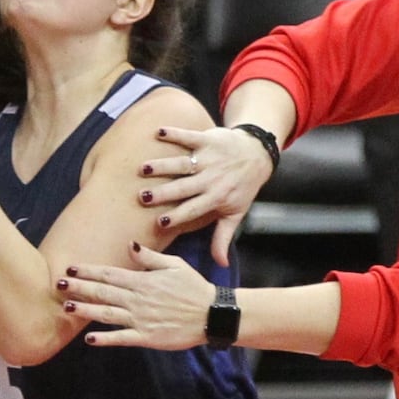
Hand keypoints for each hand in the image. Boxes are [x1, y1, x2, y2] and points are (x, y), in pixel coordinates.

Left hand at [58, 242, 213, 350]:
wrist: (211, 314)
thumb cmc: (194, 287)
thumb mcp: (175, 265)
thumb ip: (150, 257)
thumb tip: (130, 245)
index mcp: (143, 280)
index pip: (110, 274)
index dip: (89, 270)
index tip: (71, 267)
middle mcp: (138, 299)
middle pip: (103, 292)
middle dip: (79, 288)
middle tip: (57, 284)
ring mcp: (141, 319)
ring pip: (107, 314)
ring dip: (86, 310)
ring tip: (66, 307)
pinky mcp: (147, 337)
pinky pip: (122, 338)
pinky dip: (105, 339)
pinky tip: (89, 338)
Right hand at [138, 125, 273, 265]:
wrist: (257, 154)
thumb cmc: (242, 187)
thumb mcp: (235, 214)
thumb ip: (223, 238)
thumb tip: (221, 266)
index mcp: (216, 198)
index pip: (194, 209)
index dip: (179, 216)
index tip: (160, 222)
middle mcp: (211, 178)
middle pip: (184, 187)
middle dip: (163, 192)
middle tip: (141, 197)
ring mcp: (209, 158)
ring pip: (182, 162)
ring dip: (162, 165)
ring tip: (142, 169)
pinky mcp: (207, 139)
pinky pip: (189, 136)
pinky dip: (174, 133)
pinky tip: (157, 132)